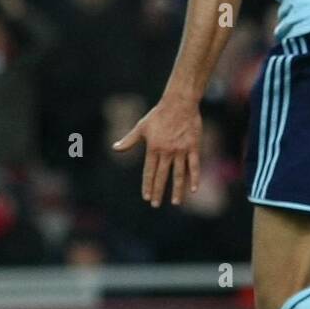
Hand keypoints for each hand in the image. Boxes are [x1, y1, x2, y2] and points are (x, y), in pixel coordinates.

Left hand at [113, 93, 201, 207]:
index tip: (147, 197)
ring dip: (177, 190)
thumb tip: (114, 148)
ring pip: (179, 174)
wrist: (179, 103)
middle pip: (162, 176)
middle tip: (156, 205)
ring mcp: (181, 150)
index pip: (149, 172)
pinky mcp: (193, 147)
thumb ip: (129, 140)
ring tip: (176, 203)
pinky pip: (194, 165)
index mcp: (153, 148)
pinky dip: (194, 177)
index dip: (148, 185)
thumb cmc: (159, 115)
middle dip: (159, 192)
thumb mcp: (141, 127)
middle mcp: (167, 152)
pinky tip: (193, 189)